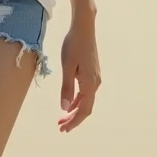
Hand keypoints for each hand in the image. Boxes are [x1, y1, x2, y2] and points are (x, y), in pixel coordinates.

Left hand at [58, 17, 100, 132]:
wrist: (83, 28)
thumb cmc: (73, 45)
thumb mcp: (67, 67)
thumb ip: (66, 88)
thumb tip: (64, 108)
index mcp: (90, 84)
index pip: (83, 110)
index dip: (73, 121)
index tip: (63, 128)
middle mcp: (95, 83)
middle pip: (86, 107)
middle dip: (73, 118)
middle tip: (60, 125)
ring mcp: (95, 77)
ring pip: (86, 100)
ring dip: (74, 109)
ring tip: (63, 116)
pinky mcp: (92, 72)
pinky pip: (85, 91)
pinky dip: (77, 99)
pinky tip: (69, 100)